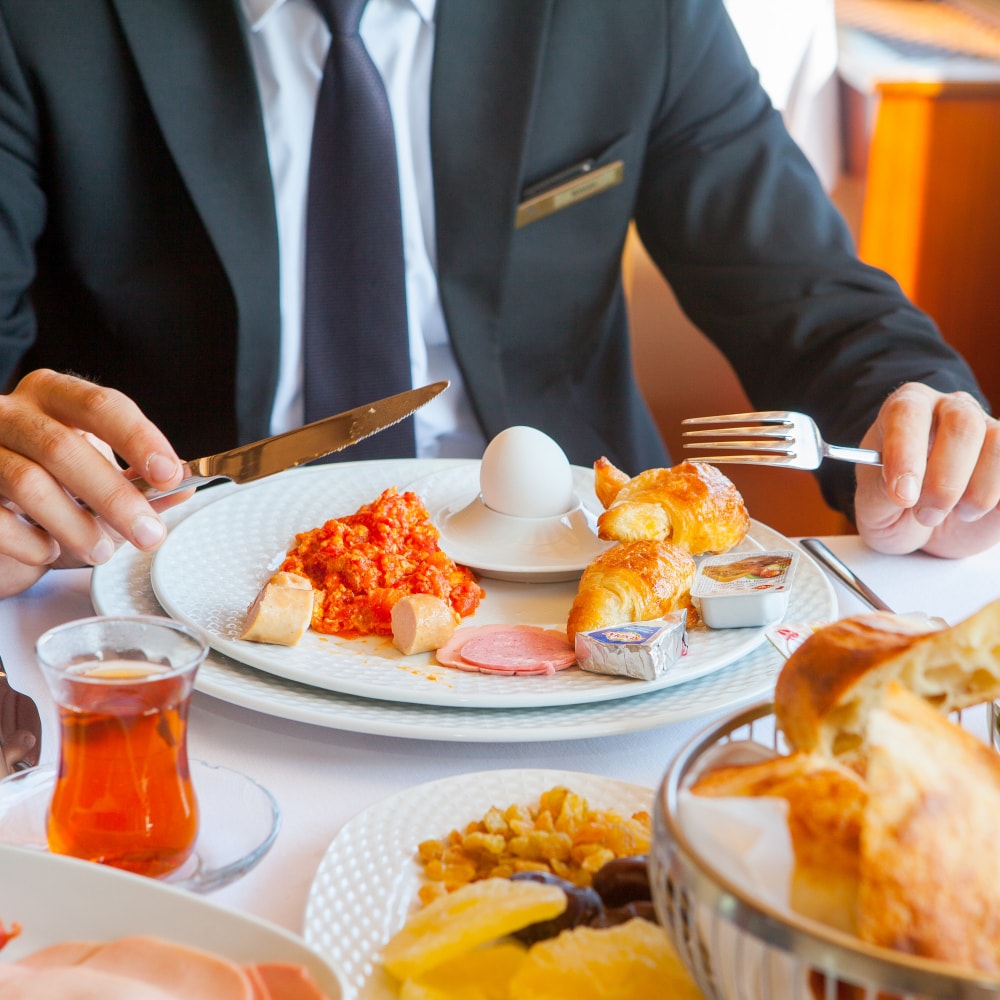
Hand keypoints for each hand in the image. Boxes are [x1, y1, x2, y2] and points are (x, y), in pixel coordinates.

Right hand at [0, 369, 187, 597]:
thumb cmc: (52, 486)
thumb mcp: (100, 480)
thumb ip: (141, 482)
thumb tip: (187, 486)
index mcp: (55, 396)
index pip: (101, 405)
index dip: (138, 439)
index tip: (170, 474)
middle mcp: (11, 413)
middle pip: (63, 447)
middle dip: (114, 497)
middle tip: (147, 533)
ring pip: (26, 483)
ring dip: (73, 525)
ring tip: (101, 551)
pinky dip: (30, 543)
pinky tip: (49, 551)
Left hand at [854, 383, 999, 557]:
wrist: (921, 528)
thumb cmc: (891, 507)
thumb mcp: (873, 506)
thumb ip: (883, 493)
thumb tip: (907, 489)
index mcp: (906, 408)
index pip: (908, 412)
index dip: (905, 452)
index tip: (902, 495)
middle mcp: (951, 410)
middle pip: (964, 424)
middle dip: (944, 482)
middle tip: (925, 514)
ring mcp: (988, 430)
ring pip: (999, 446)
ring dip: (976, 495)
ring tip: (952, 514)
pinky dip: (997, 499)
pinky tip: (974, 511)